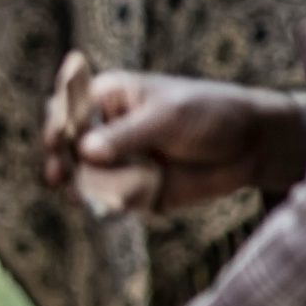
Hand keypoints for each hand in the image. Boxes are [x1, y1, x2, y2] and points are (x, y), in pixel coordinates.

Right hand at [40, 69, 305, 209]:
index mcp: (109, 98)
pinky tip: (106, 208)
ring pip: (79, 176)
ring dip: (77, 187)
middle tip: (59, 175)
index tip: (56, 141)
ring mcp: (115, 160)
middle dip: (58, 161)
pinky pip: (103, 199)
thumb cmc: (210, 115)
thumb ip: (127, 134)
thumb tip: (85, 151)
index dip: (56, 123)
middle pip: (65, 146)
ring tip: (83, 196)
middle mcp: (105, 129)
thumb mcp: (169, 117)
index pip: (68, 108)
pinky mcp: (127, 188)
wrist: (250, 147)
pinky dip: (101, 205)